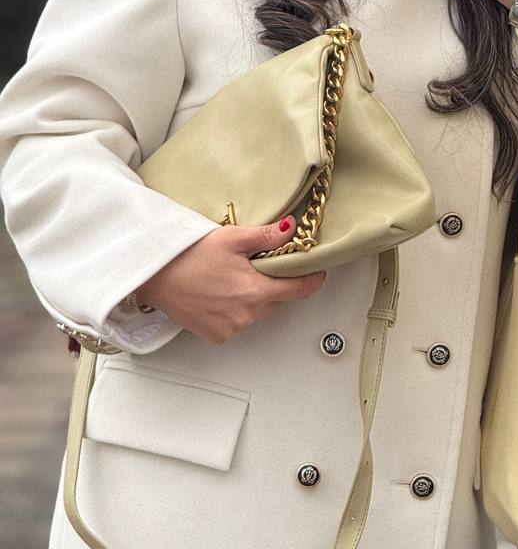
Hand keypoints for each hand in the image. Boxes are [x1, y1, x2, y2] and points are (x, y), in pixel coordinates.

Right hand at [136, 217, 326, 344]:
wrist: (153, 275)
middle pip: (277, 298)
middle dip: (276, 281)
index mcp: (255, 292)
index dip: (312, 279)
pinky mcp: (216, 336)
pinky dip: (238, 308)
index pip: (299, 290)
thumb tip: (293, 229)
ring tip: (234, 275)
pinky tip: (222, 291)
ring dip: (255, 295)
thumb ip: (267, 236)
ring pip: (259, 310)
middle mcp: (246, 316)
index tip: (318, 270)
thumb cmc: (189, 254)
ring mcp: (230, 329)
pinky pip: (239, 322)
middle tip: (261, 262)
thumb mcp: (232, 238)